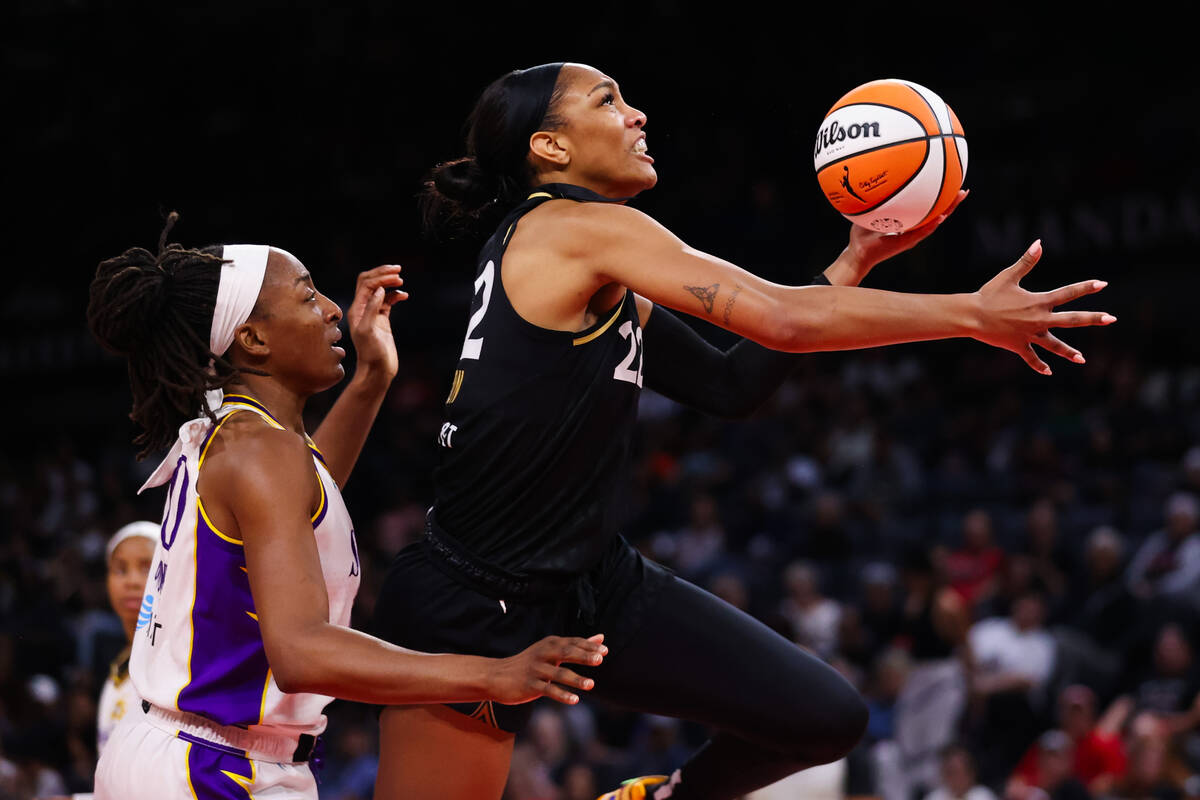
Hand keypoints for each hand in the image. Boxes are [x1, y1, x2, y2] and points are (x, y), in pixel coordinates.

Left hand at [347, 265, 406, 382]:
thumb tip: (380, 290)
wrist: (377, 370)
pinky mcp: (382, 321)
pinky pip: (388, 301)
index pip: (366, 284)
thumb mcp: (368, 331)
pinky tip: (404, 296)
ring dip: (390, 283)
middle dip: (383, 274)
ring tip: (401, 281)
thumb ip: (372, 309)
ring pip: (380, 290)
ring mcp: (373, 314)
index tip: (396, 276)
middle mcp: (363, 309)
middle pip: (370, 283)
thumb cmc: (371, 354)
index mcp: (357, 309)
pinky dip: (396, 295)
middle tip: (398, 270)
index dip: (380, 276)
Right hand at [490, 634, 606, 704]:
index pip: (572, 642)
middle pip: (566, 652)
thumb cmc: (529, 663)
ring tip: (591, 685)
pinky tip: (575, 700)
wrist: (496, 676)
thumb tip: (601, 637)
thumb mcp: (551, 651)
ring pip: (558, 673)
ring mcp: (536, 669)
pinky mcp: (529, 685)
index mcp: (550, 644)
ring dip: (576, 679)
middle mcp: (543, 654)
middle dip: (583, 656)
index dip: (588, 646)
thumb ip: (577, 645)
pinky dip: (562, 695)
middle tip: (600, 660)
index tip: (605, 651)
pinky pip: (548, 690)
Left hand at [836, 189, 968, 282]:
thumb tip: (874, 182)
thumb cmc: (862, 235)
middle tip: (964, 190)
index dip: (939, 198)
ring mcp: (911, 236)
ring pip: (934, 222)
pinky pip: (921, 233)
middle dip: (951, 202)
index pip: (927, 208)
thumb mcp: (870, 212)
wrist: (858, 253)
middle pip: (937, 214)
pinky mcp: (906, 243)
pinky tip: (941, 217)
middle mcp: (913, 229)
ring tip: (958, 199)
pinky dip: (931, 225)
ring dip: (947, 211)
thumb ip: (875, 200)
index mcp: (908, 222)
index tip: (951, 185)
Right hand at [973, 239, 1113, 373]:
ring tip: (1082, 358)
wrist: (972, 316)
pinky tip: (1049, 372)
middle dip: (1092, 319)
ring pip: (1054, 345)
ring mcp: (1030, 335)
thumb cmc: (989, 294)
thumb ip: (1026, 261)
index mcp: (1039, 302)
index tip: (1103, 284)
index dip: (1086, 287)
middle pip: (1071, 320)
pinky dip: (1040, 366)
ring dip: (1069, 352)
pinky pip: (1032, 358)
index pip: (1068, 293)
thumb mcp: (1008, 276)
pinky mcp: (1019, 346)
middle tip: (1111, 319)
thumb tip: (1039, 243)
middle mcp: (1039, 320)